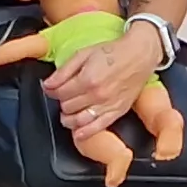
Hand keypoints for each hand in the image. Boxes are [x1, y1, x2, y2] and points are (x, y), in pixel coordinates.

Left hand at [44, 26, 168, 139]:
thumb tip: (48, 84)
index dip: (52, 91)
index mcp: (87, 79)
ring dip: (68, 119)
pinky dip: (85, 133)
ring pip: (79, 121)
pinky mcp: (117, 112)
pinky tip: (78, 132)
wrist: (138, 56)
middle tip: (63, 96)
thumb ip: (64, 70)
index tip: (51, 88)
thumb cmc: (112, 53)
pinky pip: (98, 127)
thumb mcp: (83, 54)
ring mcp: (107, 106)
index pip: (60, 93)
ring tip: (66, 114)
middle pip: (68, 107)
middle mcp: (97, 95)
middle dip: (61, 102)